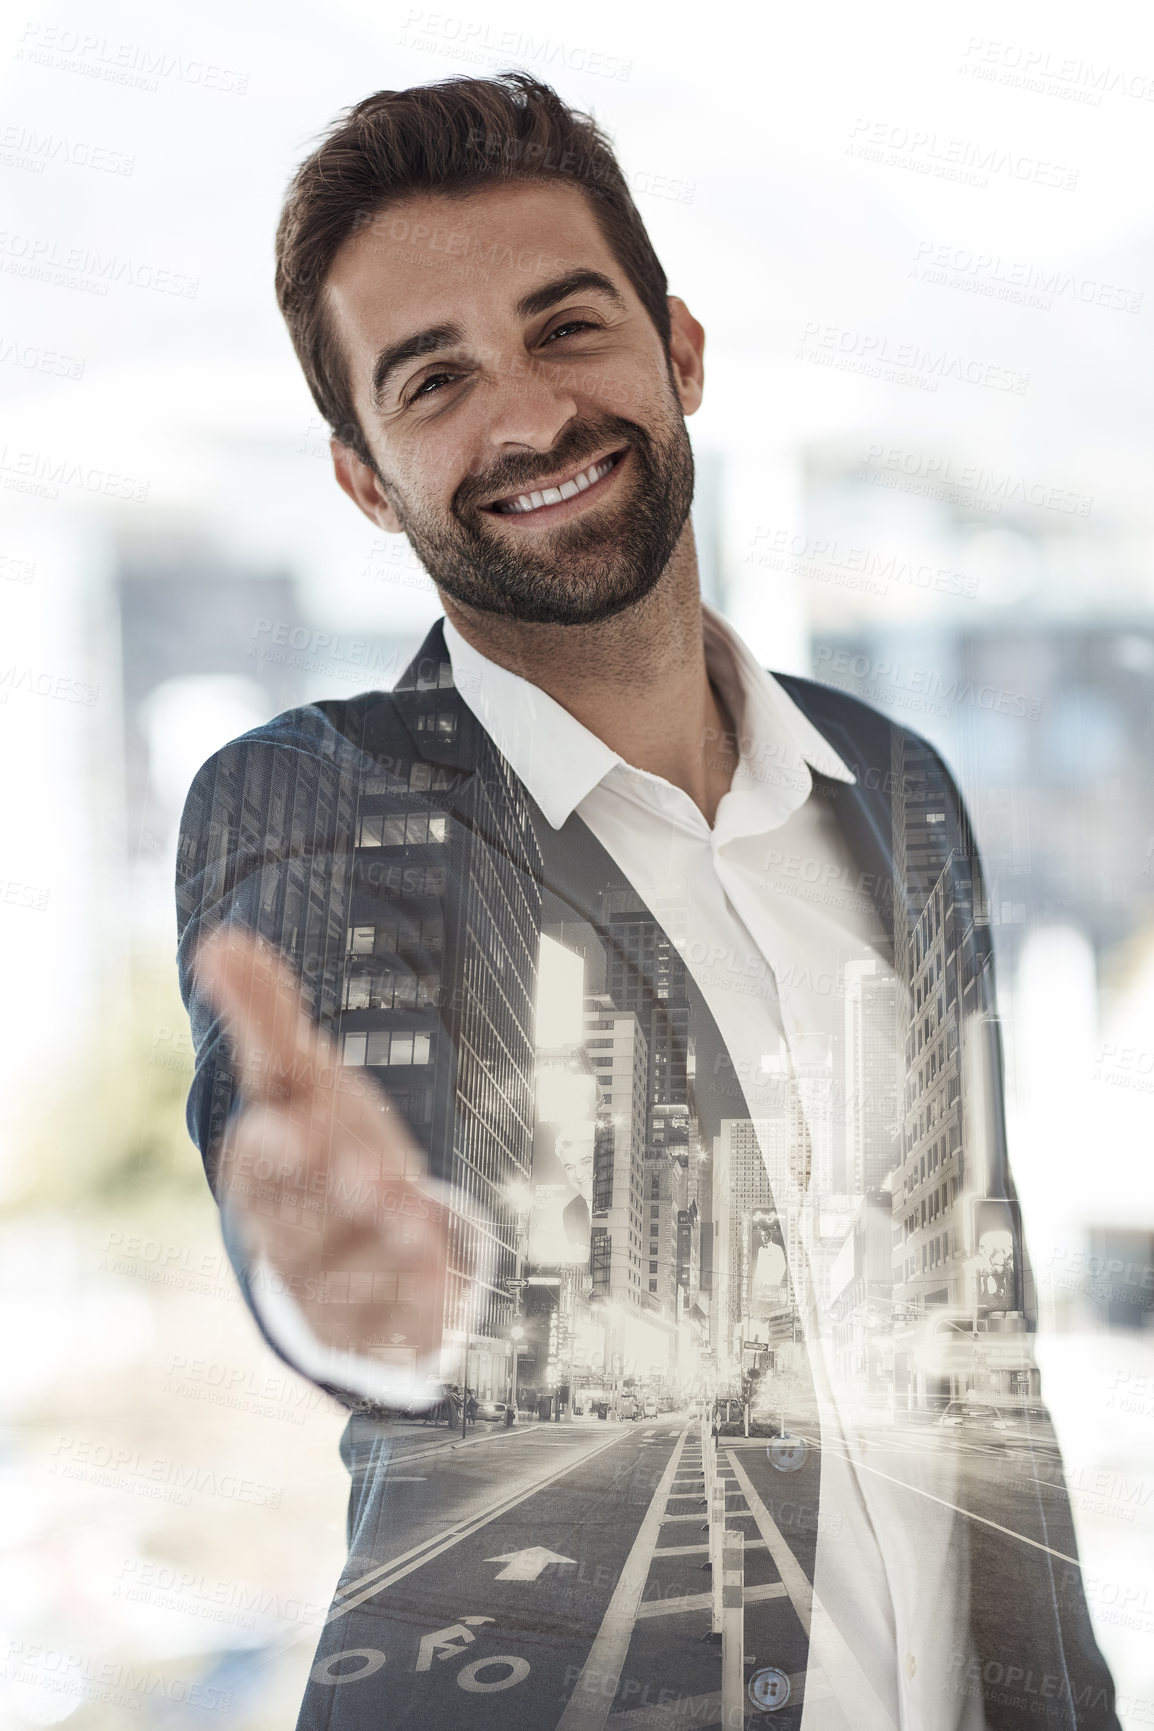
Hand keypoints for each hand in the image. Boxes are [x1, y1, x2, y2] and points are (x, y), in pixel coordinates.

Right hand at [193, 926, 449, 1398]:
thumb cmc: (321, 1138)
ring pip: (350, 1267)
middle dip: (339, 1195)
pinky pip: (391, 1314)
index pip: (259, 1159)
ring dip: (382, 1243)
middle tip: (374, 1176)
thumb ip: (265, 1014)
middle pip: (306, 1218)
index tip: (294, 1128)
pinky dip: (414, 1297)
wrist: (351, 1238)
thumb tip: (220, 939)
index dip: (277, 1146)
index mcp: (261, 1168)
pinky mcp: (371, 1320)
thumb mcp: (300, 1075)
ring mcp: (326, 1282)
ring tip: (415, 1218)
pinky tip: (440, 1277)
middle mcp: (286, 1231)